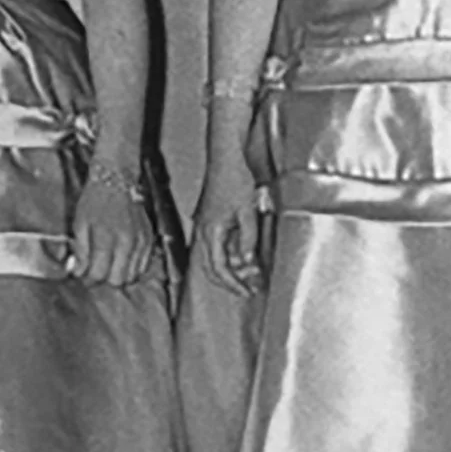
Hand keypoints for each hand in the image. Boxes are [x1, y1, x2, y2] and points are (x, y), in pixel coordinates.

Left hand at [66, 175, 154, 286]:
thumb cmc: (94, 201)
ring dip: (118, 276)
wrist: (116, 181)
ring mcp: (141, 242)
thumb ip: (80, 251)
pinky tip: (121, 260)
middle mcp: (127, 243)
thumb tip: (78, 272)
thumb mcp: (79, 223)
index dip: (88, 279)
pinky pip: (143, 266)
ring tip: (107, 265)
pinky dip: (132, 268)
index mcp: (106, 238)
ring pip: (132, 276)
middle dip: (103, 280)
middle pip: (118, 280)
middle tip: (94, 272)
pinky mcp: (149, 240)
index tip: (82, 275)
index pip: (98, 274)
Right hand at [193, 173, 265, 295]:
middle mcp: (202, 231)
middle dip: (227, 282)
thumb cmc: (233, 179)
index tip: (246, 291)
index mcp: (210, 231)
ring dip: (226, 269)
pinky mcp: (207, 220)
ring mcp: (203, 226)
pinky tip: (238, 255)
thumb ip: (247, 239)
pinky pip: (212, 246)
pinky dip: (224, 256)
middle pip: (209, 267)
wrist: (224, 160)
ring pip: (210, 258)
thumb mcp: (247, 212)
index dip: (232, 283)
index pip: (219, 267)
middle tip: (244, 289)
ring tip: (244, 275)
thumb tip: (247, 260)